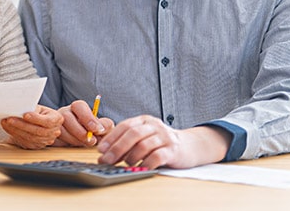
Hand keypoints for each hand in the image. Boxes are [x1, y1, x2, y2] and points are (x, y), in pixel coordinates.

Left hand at [1, 105, 63, 148]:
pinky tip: (8, 128)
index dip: (36, 119)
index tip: (25, 115)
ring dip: (16, 130)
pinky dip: (15, 135)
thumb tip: (18, 108)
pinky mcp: (37, 146)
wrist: (39, 120)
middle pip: (37, 131)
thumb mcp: (38, 107)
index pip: (47, 121)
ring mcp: (46, 141)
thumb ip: (31, 109)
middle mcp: (54, 132)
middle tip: (9, 119)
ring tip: (5, 122)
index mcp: (57, 119)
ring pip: (30, 138)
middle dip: (22, 125)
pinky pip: (26, 142)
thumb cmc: (38, 111)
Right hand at [54, 100, 113, 146]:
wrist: (83, 141)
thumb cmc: (94, 132)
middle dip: (80, 131)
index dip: (87, 117)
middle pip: (66, 117)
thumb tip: (101, 128)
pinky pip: (54, 138)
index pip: (79, 106)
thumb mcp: (103, 128)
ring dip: (74, 139)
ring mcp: (56, 123)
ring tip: (83, 144)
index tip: (96, 130)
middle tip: (92, 141)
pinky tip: (73, 146)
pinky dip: (65, 144)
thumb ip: (105, 125)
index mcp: (78, 108)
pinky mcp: (51, 134)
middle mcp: (65, 113)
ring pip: (60, 129)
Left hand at [96, 116, 229, 168]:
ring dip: (131, 157)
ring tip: (127, 164)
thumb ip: (127, 141)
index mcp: (143, 121)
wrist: (189, 146)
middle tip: (107, 160)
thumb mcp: (144, 136)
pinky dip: (146, 163)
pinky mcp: (173, 150)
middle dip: (117, 148)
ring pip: (144, 145)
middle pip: (133, 135)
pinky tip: (142, 168)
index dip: (111, 138)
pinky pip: (157, 157)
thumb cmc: (160, 143)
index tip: (101, 150)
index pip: (124, 126)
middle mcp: (154, 126)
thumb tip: (105, 153)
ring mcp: (165, 137)